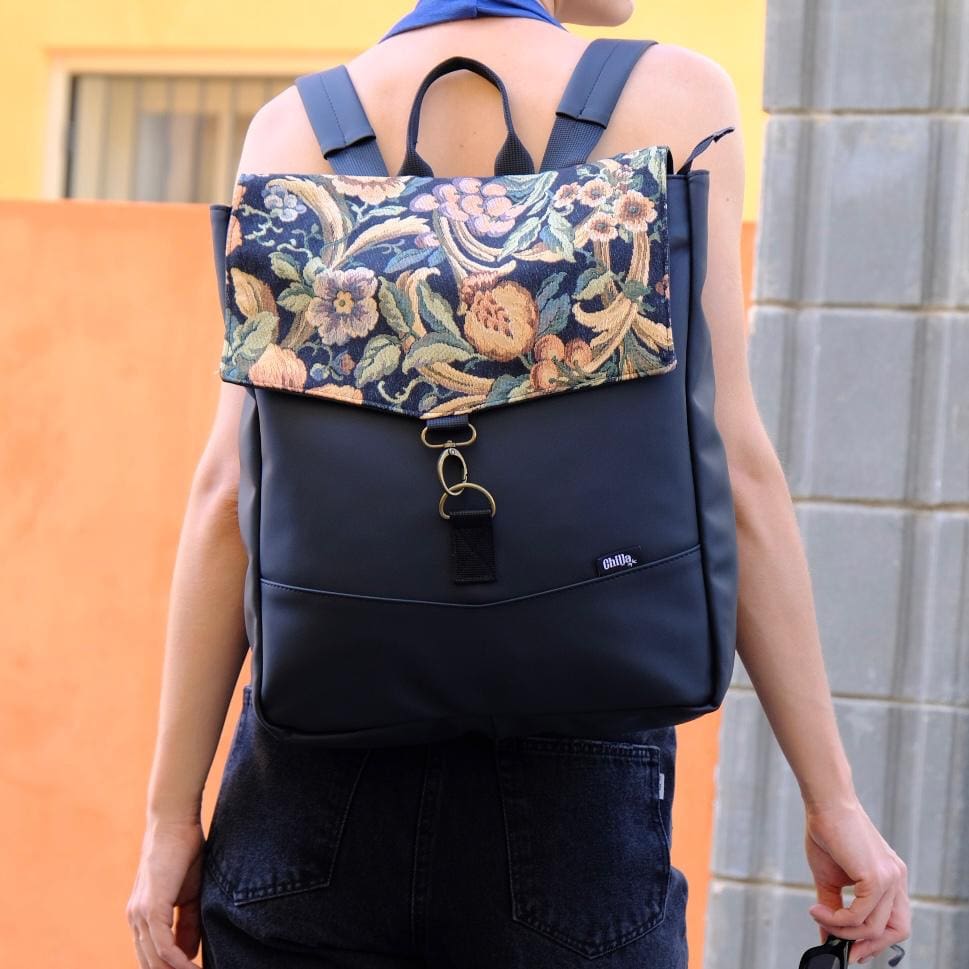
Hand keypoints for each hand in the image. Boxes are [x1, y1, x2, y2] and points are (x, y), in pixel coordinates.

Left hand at [126, 816, 204, 968]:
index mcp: (142, 916)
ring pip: (154, 959)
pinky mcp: (151, 907)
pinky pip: (162, 945)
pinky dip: (177, 961)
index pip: (152, 956)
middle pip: (149, 964)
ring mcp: (140, 914)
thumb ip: (187, 925)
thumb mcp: (190, 894)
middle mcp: (135, 919)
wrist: (175, 821)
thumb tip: (187, 956)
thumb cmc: (184, 852)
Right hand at [803, 799, 909, 964]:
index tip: (852, 950)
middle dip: (869, 945)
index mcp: (891, 878)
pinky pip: (860, 915)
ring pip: (874, 927)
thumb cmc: (827, 834)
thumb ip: (834, 907)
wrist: (824, 805)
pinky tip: (819, 910)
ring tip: (817, 916)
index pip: (896, 922)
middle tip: (842, 948)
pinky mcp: (877, 878)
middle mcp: (897, 879)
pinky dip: (837, 920)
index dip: (877, 941)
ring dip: (842, 930)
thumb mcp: (830, 877)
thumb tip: (826, 934)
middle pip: (897, 931)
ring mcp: (891, 879)